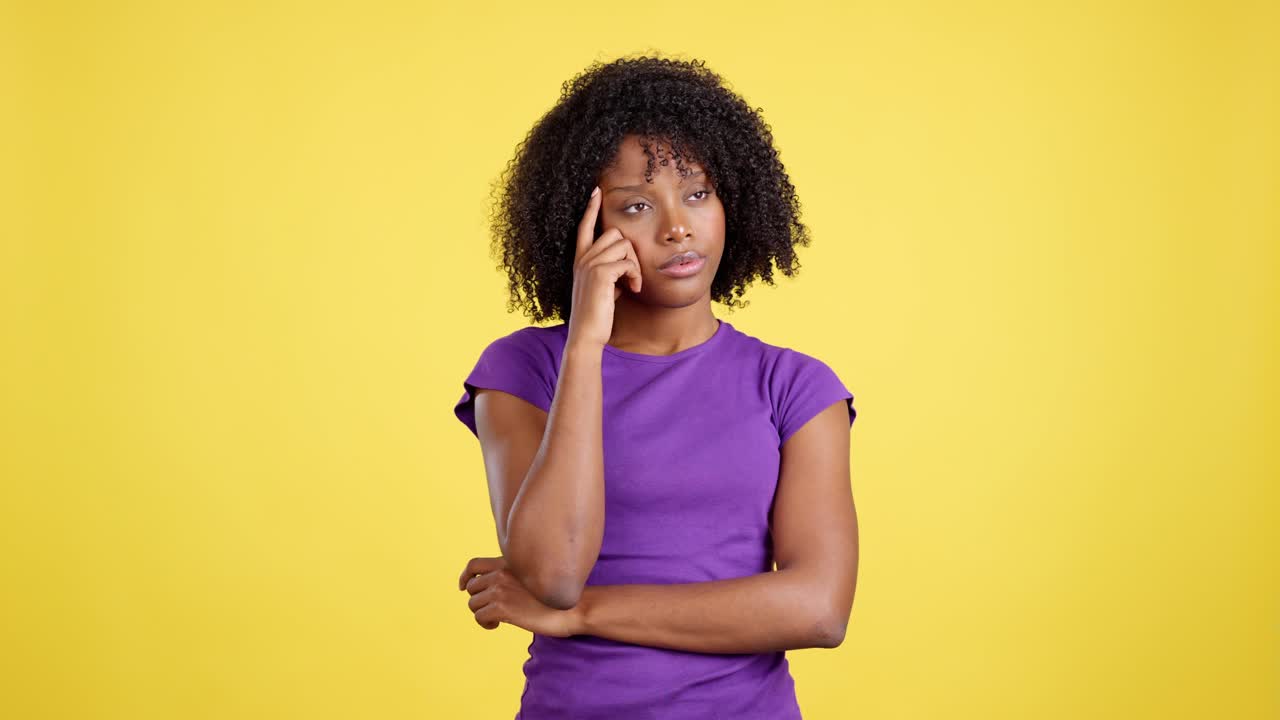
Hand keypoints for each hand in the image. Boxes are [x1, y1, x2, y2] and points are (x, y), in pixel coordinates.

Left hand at [457, 555, 580, 636]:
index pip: (474, 564)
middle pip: (472, 587)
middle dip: (478, 600)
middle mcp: (501, 573)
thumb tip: (494, 589)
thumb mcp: (532, 577)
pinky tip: (498, 626)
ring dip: (482, 614)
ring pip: (473, 604)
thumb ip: (512, 577)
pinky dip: (485, 624)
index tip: (463, 586)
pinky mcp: (502, 607)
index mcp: (508, 563)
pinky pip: (479, 617)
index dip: (465, 576)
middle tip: (492, 611)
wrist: (572, 607)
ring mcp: (500, 590)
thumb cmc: (556, 596)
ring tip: (497, 620)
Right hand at [565, 185, 641, 349]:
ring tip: (632, 285)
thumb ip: (610, 272)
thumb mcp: (603, 289)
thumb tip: (625, 267)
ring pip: (625, 246)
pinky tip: (633, 290)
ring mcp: (589, 265)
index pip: (584, 227)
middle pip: (615, 233)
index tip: (597, 191)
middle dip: (630, 252)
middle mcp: (582, 259)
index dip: (591, 208)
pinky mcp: (600, 274)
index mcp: (580, 260)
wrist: (587, 336)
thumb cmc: (597, 316)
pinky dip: (636, 276)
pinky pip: (628, 262)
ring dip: (635, 265)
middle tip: (632, 276)